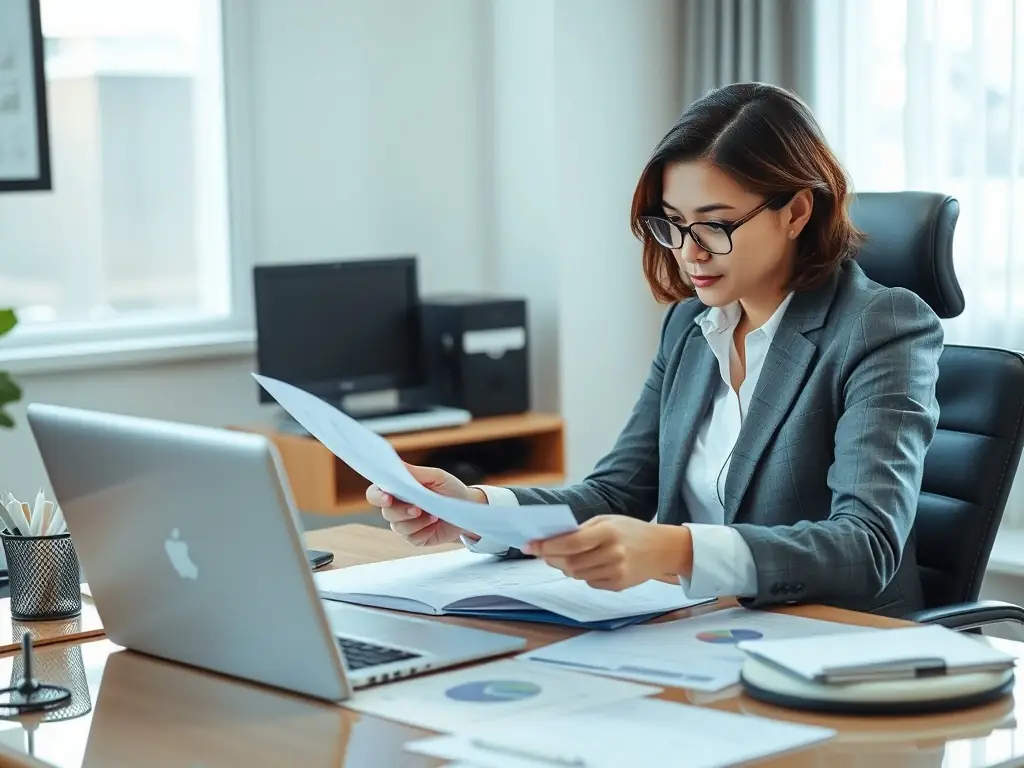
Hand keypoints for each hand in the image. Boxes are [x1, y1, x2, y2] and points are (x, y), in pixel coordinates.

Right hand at [366, 464, 486, 546]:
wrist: (469, 508)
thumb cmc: (451, 489)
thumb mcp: (437, 477)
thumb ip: (416, 473)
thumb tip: (398, 464)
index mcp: (398, 490)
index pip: (375, 493)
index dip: (377, 496)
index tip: (387, 498)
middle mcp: (397, 508)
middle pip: (386, 513)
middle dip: (402, 511)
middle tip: (418, 509)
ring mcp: (405, 524)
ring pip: (399, 527)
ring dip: (417, 522)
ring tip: (434, 515)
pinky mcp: (415, 538)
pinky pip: (412, 538)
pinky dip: (424, 531)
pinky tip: (435, 524)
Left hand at [526, 516, 691, 590]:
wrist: (663, 549)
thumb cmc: (631, 530)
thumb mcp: (608, 520)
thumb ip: (582, 530)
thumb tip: (553, 541)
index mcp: (608, 532)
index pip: (570, 543)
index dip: (547, 546)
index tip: (529, 546)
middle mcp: (613, 553)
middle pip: (570, 563)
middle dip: (551, 559)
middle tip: (541, 553)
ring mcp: (617, 572)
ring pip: (577, 575)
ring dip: (564, 567)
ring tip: (563, 558)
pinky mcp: (618, 585)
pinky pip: (590, 582)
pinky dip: (583, 574)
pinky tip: (588, 564)